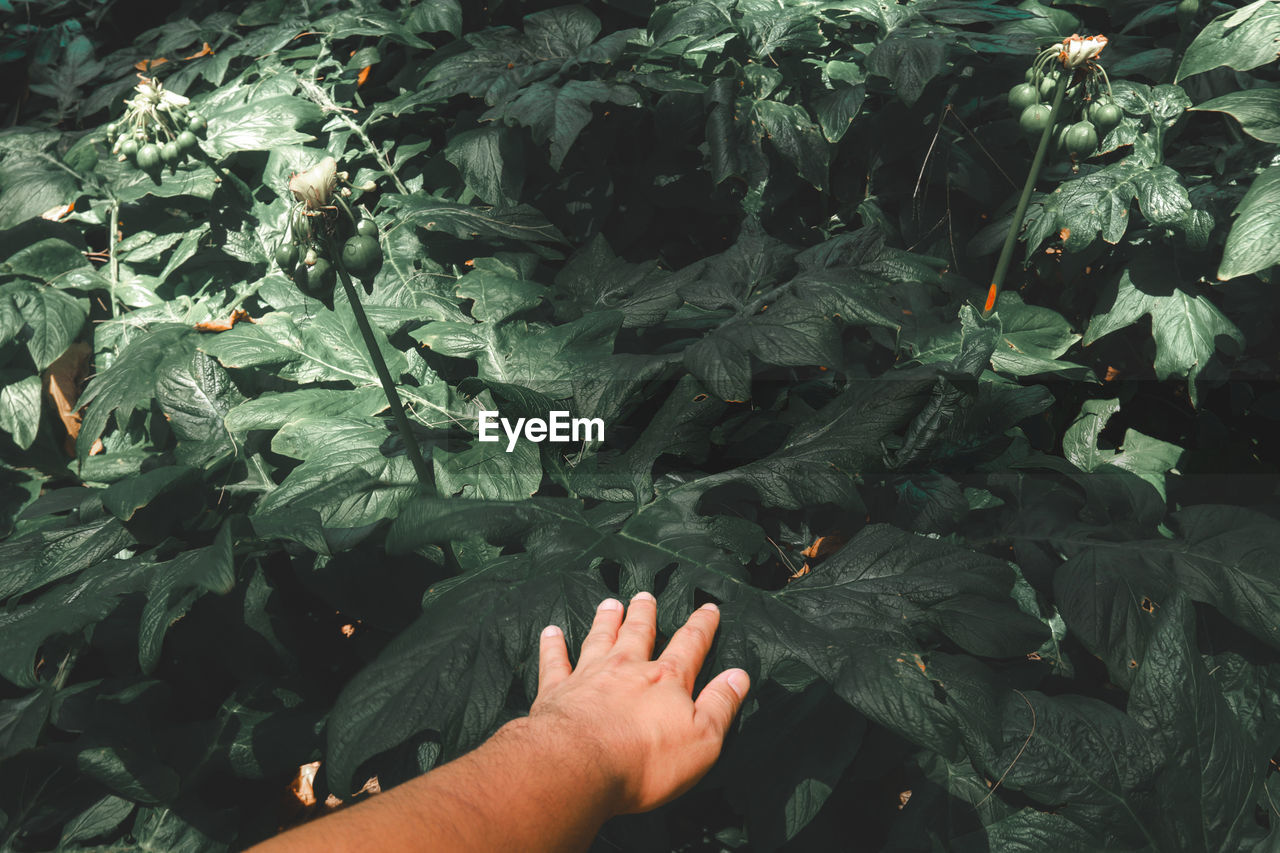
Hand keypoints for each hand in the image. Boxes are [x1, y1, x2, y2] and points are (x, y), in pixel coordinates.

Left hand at [528, 592, 749, 814]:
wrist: (579, 767)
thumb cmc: (647, 760)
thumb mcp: (703, 739)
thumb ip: (720, 705)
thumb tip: (739, 675)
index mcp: (666, 680)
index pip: (690, 646)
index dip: (702, 627)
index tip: (709, 608)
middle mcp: (627, 668)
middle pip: (639, 634)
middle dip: (645, 614)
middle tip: (645, 595)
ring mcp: (589, 676)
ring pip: (599, 639)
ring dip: (606, 621)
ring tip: (609, 603)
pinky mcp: (556, 692)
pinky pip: (555, 662)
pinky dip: (553, 646)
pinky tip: (551, 632)